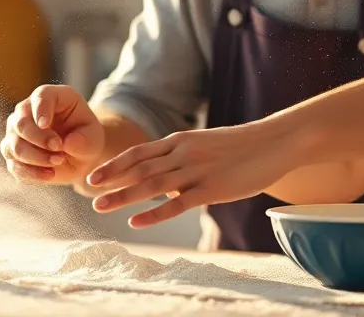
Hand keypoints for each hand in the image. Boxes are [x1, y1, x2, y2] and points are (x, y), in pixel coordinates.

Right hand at [0, 84, 104, 184]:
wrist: (79, 155)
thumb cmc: (86, 138)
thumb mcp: (93, 138)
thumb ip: (84, 140)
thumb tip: (67, 144)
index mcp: (52, 97)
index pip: (41, 96)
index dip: (40, 109)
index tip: (44, 123)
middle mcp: (27, 111)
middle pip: (21, 123)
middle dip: (39, 140)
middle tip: (59, 150)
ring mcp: (16, 132)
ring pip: (14, 146)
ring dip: (36, 158)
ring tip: (58, 161)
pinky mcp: (13, 154)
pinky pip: (14, 165)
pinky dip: (31, 173)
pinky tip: (49, 174)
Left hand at [86, 123, 296, 227]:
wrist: (274, 141)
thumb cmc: (241, 146)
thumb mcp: (205, 145)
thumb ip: (181, 159)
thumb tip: (162, 178)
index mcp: (180, 141)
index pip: (138, 153)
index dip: (114, 165)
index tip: (93, 177)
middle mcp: (183, 153)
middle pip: (138, 168)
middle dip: (111, 181)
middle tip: (88, 194)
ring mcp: (196, 170)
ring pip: (152, 185)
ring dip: (123, 196)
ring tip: (101, 207)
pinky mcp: (212, 189)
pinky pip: (178, 203)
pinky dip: (154, 214)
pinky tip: (136, 222)